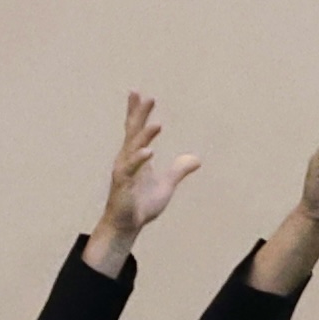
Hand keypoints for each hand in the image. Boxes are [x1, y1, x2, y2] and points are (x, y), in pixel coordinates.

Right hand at [86, 91, 201, 272]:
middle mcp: (127, 160)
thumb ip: (178, 170)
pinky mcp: (122, 185)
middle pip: (133, 132)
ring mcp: (124, 171)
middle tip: (145, 97)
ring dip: (144, 136)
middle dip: (139, 115)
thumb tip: (196, 159)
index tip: (139, 94)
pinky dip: (139, 159)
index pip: (136, 130)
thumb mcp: (166, 186)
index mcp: (136, 157)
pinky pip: (130, 169)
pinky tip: (149, 151)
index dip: (137, 112)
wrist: (127, 226)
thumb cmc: (141, 205)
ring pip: (133, 149)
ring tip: (157, 124)